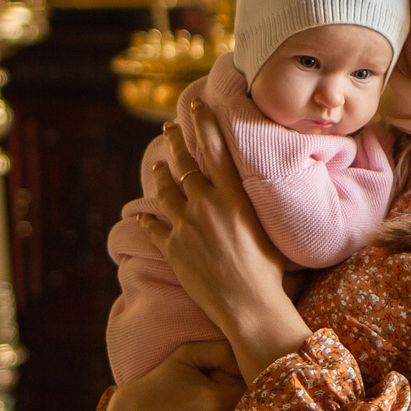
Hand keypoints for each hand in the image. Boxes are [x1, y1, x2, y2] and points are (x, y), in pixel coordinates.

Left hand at [140, 96, 315, 379]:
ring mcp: (186, 227)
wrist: (249, 305)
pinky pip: (153, 228)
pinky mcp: (172, 249)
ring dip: (160, 175)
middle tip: (168, 129)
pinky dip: (145, 218)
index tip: (194, 105)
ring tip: (157, 167)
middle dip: (175, 142)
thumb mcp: (270, 228)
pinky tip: (139, 214)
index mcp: (232, 197)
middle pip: (184, 165)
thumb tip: (262, 189)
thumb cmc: (269, 270)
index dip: (202, 124)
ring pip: (165, 192)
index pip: (214, 149)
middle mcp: (206, 205)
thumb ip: (256, 205)